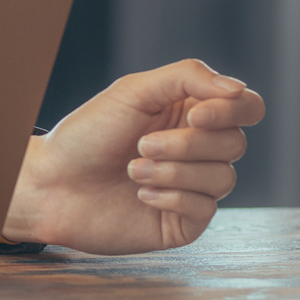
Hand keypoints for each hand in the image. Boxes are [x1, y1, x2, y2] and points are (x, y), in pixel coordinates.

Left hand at [2, 59, 264, 254]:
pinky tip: (141, 194)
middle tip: (142, 144)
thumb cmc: (89, 134)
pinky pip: (205, 208)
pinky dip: (172, 196)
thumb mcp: (135, 91)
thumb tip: (238, 89)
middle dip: (187, 144)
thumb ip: (188, 78)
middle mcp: (199, 149)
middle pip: (235, 143)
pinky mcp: (184, 222)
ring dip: (174, 171)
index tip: (195, 116)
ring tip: (133, 169)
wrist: (52, 184)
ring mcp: (194, 187)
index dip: (232, 111)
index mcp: (192, 113)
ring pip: (224, 177)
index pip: (247, 107)